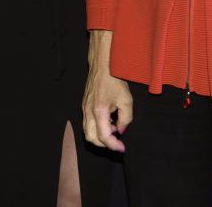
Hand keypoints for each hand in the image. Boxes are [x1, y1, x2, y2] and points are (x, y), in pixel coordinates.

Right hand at [82, 30, 131, 152]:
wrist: (103, 64)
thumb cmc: (115, 79)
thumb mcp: (126, 100)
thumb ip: (126, 119)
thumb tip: (120, 130)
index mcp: (98, 111)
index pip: (103, 137)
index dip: (113, 146)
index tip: (122, 148)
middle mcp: (88, 111)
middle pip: (91, 138)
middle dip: (104, 144)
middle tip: (117, 141)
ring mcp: (84, 108)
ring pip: (88, 131)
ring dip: (100, 135)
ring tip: (114, 127)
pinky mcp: (84, 105)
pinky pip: (88, 122)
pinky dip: (98, 127)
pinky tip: (109, 119)